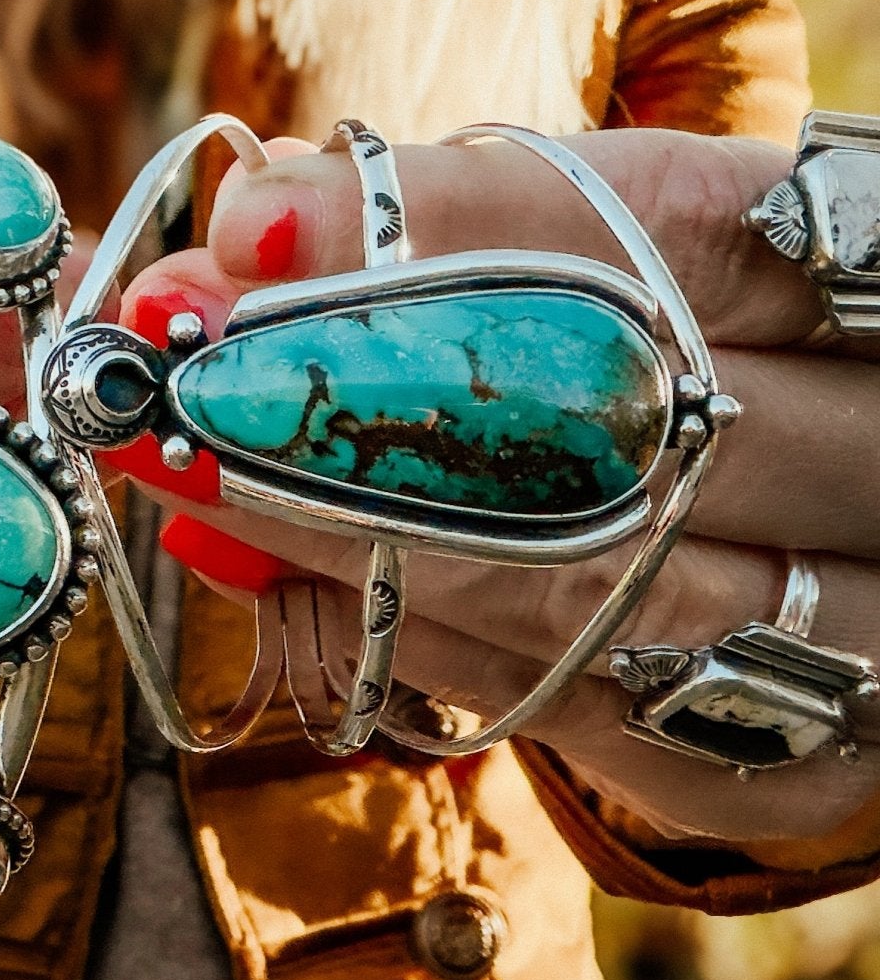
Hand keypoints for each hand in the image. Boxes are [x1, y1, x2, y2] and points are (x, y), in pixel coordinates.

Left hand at [113, 129, 879, 859]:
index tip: (254, 222)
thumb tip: (260, 220)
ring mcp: (861, 631)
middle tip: (172, 353)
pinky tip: (254, 560)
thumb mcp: (643, 269)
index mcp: (878, 288)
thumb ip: (487, 238)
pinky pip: (560, 703)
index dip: (456, 216)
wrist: (858, 556)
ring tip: (177, 456)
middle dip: (356, 380)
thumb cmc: (715, 365)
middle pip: (616, 415)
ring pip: (577, 580)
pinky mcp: (789, 763)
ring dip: (337, 518)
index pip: (670, 227)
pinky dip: (392, 630)